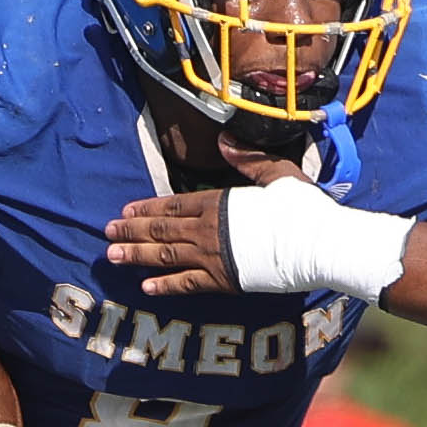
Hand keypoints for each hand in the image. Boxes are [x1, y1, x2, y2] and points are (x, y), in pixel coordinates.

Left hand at [106, 139, 307, 299]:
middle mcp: (209, 230)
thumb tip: (225, 140)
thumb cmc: (305, 209)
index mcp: (219, 203)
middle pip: (161, 229)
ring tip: (113, 255)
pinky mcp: (224, 281)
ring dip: (137, 255)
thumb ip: (250, 160)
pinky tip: (145, 286)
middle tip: (107, 232)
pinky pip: (187, 284)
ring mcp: (214, 258)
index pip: (173, 205)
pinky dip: (165, 286)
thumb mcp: (279, 174)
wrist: (319, 246)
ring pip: (165, 255)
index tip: (125, 209)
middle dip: (131, 230)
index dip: (146, 208)